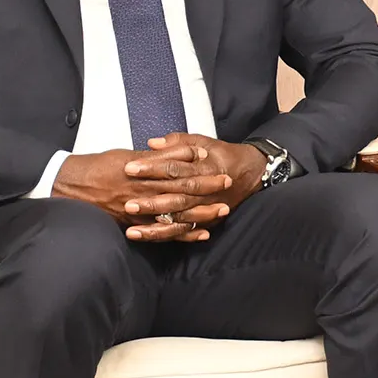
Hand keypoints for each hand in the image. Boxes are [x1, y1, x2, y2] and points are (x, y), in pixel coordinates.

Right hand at [49, 147, 232, 241]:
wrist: (72, 187)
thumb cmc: (99, 168)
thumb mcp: (126, 155)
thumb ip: (152, 157)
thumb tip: (172, 153)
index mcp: (142, 170)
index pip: (175, 166)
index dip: (195, 165)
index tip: (214, 161)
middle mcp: (143, 190)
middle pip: (181, 189)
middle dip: (206, 187)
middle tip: (227, 184)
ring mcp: (140, 209)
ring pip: (176, 212)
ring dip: (201, 211)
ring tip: (221, 210)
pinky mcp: (135, 224)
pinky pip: (163, 231)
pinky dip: (183, 233)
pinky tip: (201, 233)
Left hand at [121, 136, 266, 231]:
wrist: (250, 173)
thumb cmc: (223, 155)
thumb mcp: (203, 141)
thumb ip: (178, 142)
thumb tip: (152, 144)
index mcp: (203, 168)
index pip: (174, 168)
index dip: (152, 168)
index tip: (129, 167)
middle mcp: (205, 191)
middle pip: (175, 196)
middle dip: (151, 201)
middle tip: (127, 202)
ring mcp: (206, 208)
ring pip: (179, 218)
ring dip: (155, 224)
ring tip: (131, 226)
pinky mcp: (205, 221)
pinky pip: (183, 232)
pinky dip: (166, 235)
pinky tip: (145, 235)